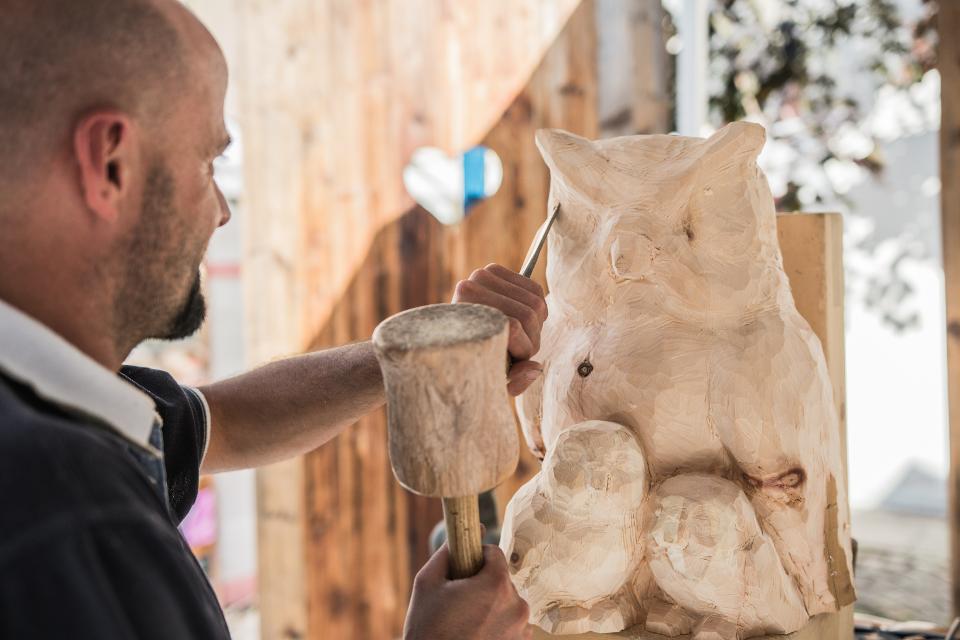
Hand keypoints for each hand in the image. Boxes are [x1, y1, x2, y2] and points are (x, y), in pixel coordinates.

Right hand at [403, 544, 532, 639]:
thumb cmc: (428, 628)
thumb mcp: (428, 583)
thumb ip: (448, 553)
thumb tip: (469, 528)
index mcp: (497, 584)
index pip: (494, 553)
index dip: (475, 557)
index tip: (462, 570)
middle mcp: (517, 605)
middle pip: (501, 580)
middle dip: (482, 585)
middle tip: (459, 602)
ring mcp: (522, 629)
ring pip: (506, 602)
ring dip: (491, 606)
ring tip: (467, 622)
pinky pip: (511, 624)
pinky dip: (498, 625)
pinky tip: (477, 634)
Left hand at [452, 263, 546, 395]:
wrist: (450, 342)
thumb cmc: (475, 365)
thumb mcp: (494, 379)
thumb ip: (516, 380)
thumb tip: (535, 368)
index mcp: (466, 316)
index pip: (514, 328)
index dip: (523, 350)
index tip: (512, 359)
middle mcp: (469, 288)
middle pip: (528, 315)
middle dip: (532, 338)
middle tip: (519, 349)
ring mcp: (480, 276)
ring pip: (535, 303)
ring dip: (535, 326)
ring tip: (520, 337)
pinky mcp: (493, 271)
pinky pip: (536, 290)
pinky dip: (539, 310)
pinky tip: (524, 320)